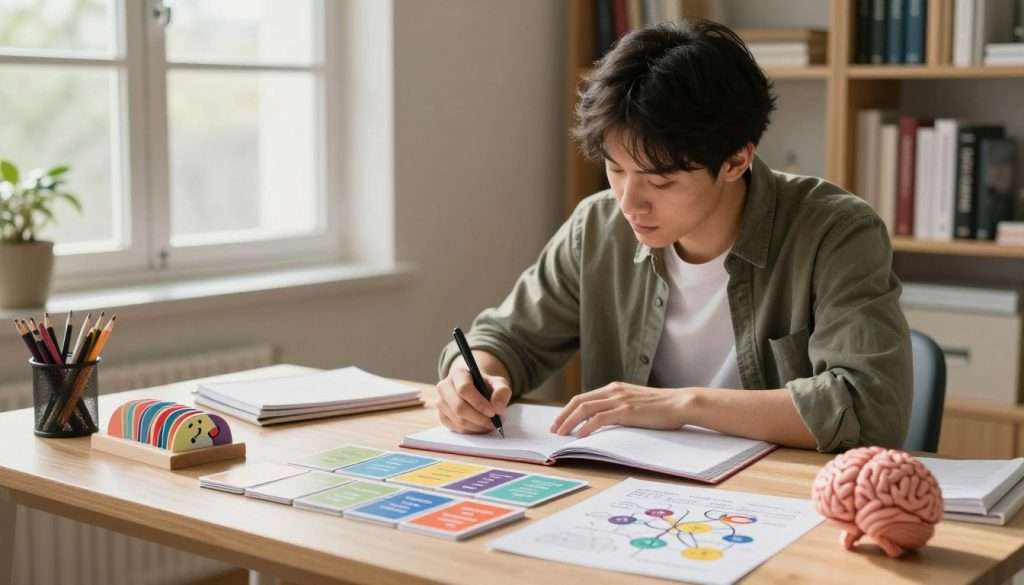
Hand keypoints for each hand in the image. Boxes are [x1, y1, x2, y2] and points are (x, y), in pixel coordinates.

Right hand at [436, 366, 511, 433]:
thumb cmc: (486, 386)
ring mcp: (441, 403)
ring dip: (477, 426)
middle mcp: (444, 387)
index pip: (464, 389)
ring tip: (490, 424)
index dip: (479, 403)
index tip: (493, 412)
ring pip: (458, 421)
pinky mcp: (442, 416)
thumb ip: (502, 391)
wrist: (475, 390)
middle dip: (479, 418)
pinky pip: (456, 429)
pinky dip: (471, 431)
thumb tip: (498, 408)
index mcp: (457, 374)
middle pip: (459, 407)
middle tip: (494, 423)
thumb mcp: (498, 383)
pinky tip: (480, 426)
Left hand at [549, 382, 692, 437]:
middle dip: (563, 416)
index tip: (560, 421)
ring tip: (562, 434)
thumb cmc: (662, 406)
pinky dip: (586, 427)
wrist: (680, 403)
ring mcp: (619, 400)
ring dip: (570, 422)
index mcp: (614, 388)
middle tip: (554, 429)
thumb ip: (620, 406)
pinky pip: (599, 418)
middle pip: (579, 401)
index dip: (568, 409)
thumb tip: (605, 419)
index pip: (584, 397)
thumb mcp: (636, 402)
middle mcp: (613, 391)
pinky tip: (580, 436)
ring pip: (585, 409)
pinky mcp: (626, 410)